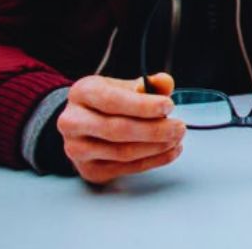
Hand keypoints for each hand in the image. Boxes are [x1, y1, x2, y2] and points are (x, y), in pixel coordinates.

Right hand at [58, 73, 184, 184]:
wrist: (82, 124)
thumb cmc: (106, 103)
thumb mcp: (123, 86)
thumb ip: (147, 84)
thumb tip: (164, 82)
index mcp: (82, 93)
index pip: (113, 101)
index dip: (143, 105)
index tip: (168, 105)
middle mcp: (73, 122)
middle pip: (118, 129)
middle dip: (154, 130)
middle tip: (179, 126)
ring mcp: (77, 149)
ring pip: (122, 152)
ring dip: (156, 147)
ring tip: (176, 138)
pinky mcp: (89, 170)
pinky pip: (126, 168)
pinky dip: (153, 161)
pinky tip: (169, 151)